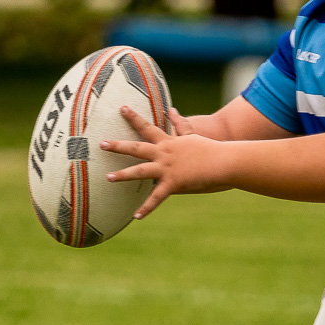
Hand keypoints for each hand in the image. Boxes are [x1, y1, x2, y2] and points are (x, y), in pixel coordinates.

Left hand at [101, 105, 227, 218]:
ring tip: (107, 178)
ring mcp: (167, 168)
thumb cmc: (211, 149)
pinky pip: (157, 198)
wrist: (224, 161)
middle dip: (118, 145)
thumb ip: (180, 124)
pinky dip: (147, 208)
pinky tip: (136, 217)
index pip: (147, 127)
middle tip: (101, 143)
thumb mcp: (193, 134)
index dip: (133, 117)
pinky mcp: (174, 183)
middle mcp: (164, 154)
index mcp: (168, 143)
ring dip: (123, 175)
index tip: (121, 108)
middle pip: (137, 148)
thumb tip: (172, 110)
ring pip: (140, 171)